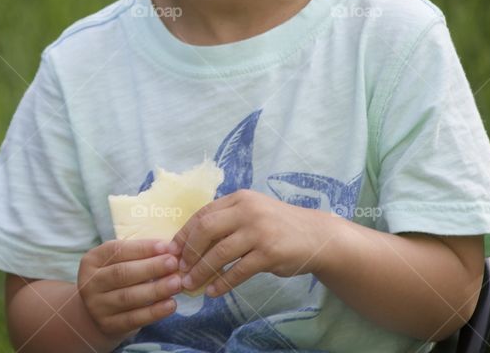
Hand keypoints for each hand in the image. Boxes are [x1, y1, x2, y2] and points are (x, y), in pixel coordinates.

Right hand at [77, 239, 181, 336]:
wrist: (98, 312)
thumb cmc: (116, 278)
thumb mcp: (118, 262)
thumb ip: (139, 255)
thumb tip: (170, 249)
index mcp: (92, 260)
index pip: (116, 250)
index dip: (142, 248)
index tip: (166, 246)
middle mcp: (90, 283)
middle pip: (122, 273)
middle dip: (150, 267)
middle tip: (173, 263)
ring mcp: (97, 306)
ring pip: (128, 297)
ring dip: (156, 290)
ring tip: (176, 283)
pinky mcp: (108, 325)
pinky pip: (133, 319)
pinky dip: (154, 312)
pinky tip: (170, 304)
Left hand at [167, 189, 333, 296]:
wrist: (316, 236)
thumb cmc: (278, 226)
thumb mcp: (252, 212)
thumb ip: (227, 220)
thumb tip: (191, 242)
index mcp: (239, 198)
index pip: (202, 214)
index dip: (184, 233)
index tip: (173, 251)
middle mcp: (248, 210)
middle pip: (206, 230)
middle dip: (189, 251)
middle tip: (180, 269)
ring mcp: (259, 231)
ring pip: (219, 252)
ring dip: (201, 271)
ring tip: (191, 284)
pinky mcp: (269, 253)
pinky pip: (238, 270)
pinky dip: (223, 283)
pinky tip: (214, 292)